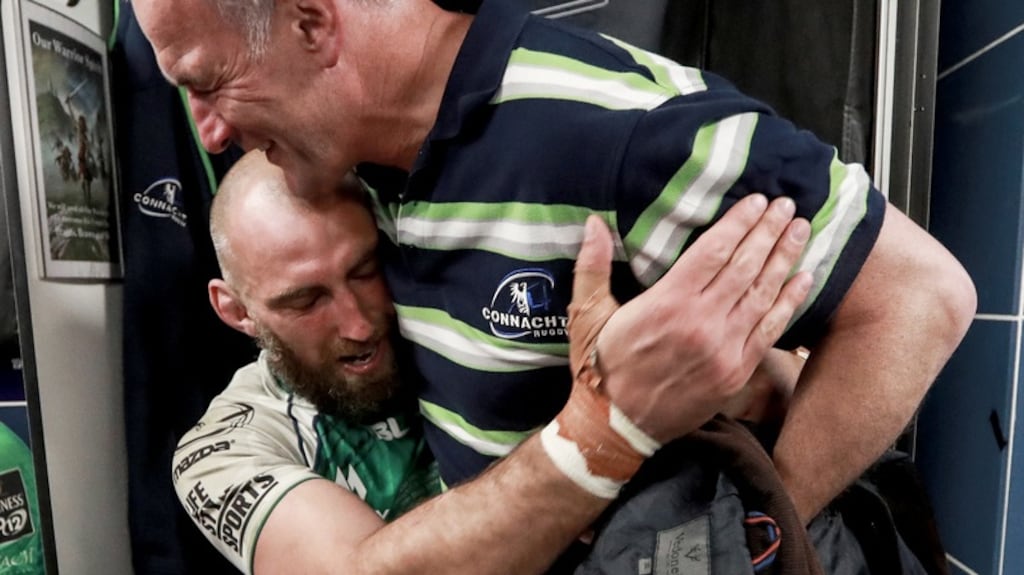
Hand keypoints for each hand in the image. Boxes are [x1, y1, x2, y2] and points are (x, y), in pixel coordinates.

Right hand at [592, 194, 812, 443]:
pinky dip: (789, 302)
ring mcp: (723, 349)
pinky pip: (770, 330)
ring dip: (784, 259)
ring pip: (762, 294)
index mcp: (667, 303)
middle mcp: (701, 322)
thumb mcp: (587, 314)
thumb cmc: (600, 366)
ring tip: (799, 230)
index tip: (756, 201)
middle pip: (744, 266)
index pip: (713, 252)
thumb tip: (594, 223)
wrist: (616, 426)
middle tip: (785, 205)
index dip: (738, 224)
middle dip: (768, 232)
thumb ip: (592, 266)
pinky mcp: (735, 372)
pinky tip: (805, 279)